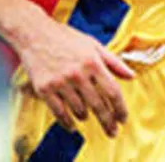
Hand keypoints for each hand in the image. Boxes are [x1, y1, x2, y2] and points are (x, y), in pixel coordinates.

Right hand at [14, 17, 133, 137]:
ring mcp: (60, 82)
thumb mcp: (92, 45)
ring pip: (80, 111)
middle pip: (99, 106)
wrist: (33, 32)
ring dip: (85, 117)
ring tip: (86, 116)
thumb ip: (113, 61)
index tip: (123, 119)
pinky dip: (67, 123)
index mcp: (92, 62)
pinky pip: (59, 113)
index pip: (113, 92)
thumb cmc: (64, 37)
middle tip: (112, 132)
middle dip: (108, 123)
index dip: (120, 109)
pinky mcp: (44, 88)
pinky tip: (72, 125)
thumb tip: (132, 76)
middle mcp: (78, 73)